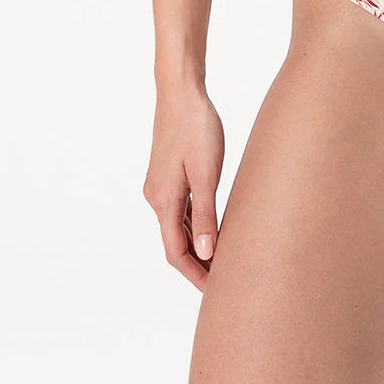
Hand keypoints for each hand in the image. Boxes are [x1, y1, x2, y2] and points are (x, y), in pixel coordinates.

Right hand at [143, 84, 224, 290]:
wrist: (182, 92)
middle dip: (198, 264)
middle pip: (176, 243)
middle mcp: (157, 197)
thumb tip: (206, 253)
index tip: (216, 291)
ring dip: (198, 244)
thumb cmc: (197, 127)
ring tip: (224, 258)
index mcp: (164, 200)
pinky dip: (196, 223)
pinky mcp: (169, 174)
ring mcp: (161, 185)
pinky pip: (181, 208)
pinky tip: (214, 225)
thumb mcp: (206, 172)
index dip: (196, 274)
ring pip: (178, 225)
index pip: (177, 252)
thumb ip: (206, 214)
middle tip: (225, 280)